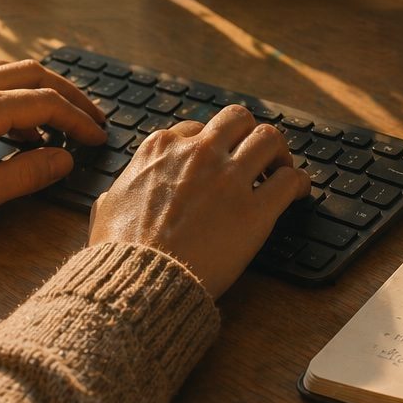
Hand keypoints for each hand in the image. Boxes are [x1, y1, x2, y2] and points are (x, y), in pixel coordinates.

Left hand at [0, 59, 106, 237]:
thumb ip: (28, 173)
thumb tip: (64, 159)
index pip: (48, 103)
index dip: (79, 120)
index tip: (98, 138)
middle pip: (33, 74)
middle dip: (68, 95)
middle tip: (90, 119)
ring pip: (6, 74)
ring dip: (38, 93)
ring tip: (55, 126)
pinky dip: (9, 98)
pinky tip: (11, 129)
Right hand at [90, 104, 309, 296]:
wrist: (139, 282)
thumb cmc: (120, 252)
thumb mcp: (105, 209)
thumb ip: (118, 193)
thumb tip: (116, 195)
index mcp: (159, 149)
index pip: (196, 128)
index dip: (211, 145)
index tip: (217, 159)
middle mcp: (197, 154)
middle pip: (237, 119)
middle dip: (248, 134)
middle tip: (255, 156)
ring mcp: (228, 179)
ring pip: (269, 138)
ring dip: (278, 152)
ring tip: (280, 169)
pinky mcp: (256, 210)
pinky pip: (289, 180)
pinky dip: (298, 183)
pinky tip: (298, 193)